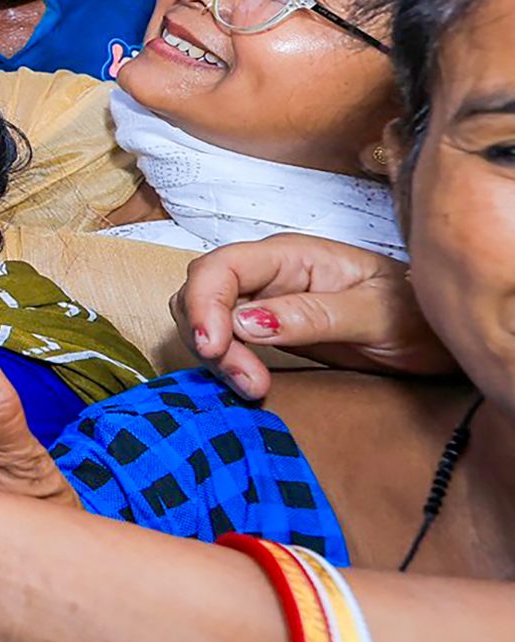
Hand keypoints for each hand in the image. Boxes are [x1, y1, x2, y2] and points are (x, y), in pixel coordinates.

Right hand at [172, 235, 448, 402]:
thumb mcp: (374, 316)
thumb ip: (311, 315)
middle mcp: (269, 274)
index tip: (214, 347)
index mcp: (290, 256)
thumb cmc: (417, 316)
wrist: (440, 337)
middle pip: (202, 292)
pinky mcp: (268, 330)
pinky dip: (227, 364)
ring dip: (216, 355)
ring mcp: (266, 301)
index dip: (203, 304)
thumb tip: (245, 322)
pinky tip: (253, 384)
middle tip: (245, 379)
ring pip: (207, 319)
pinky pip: (226, 341)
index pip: (220, 267)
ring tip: (253, 386)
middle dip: (207, 336)